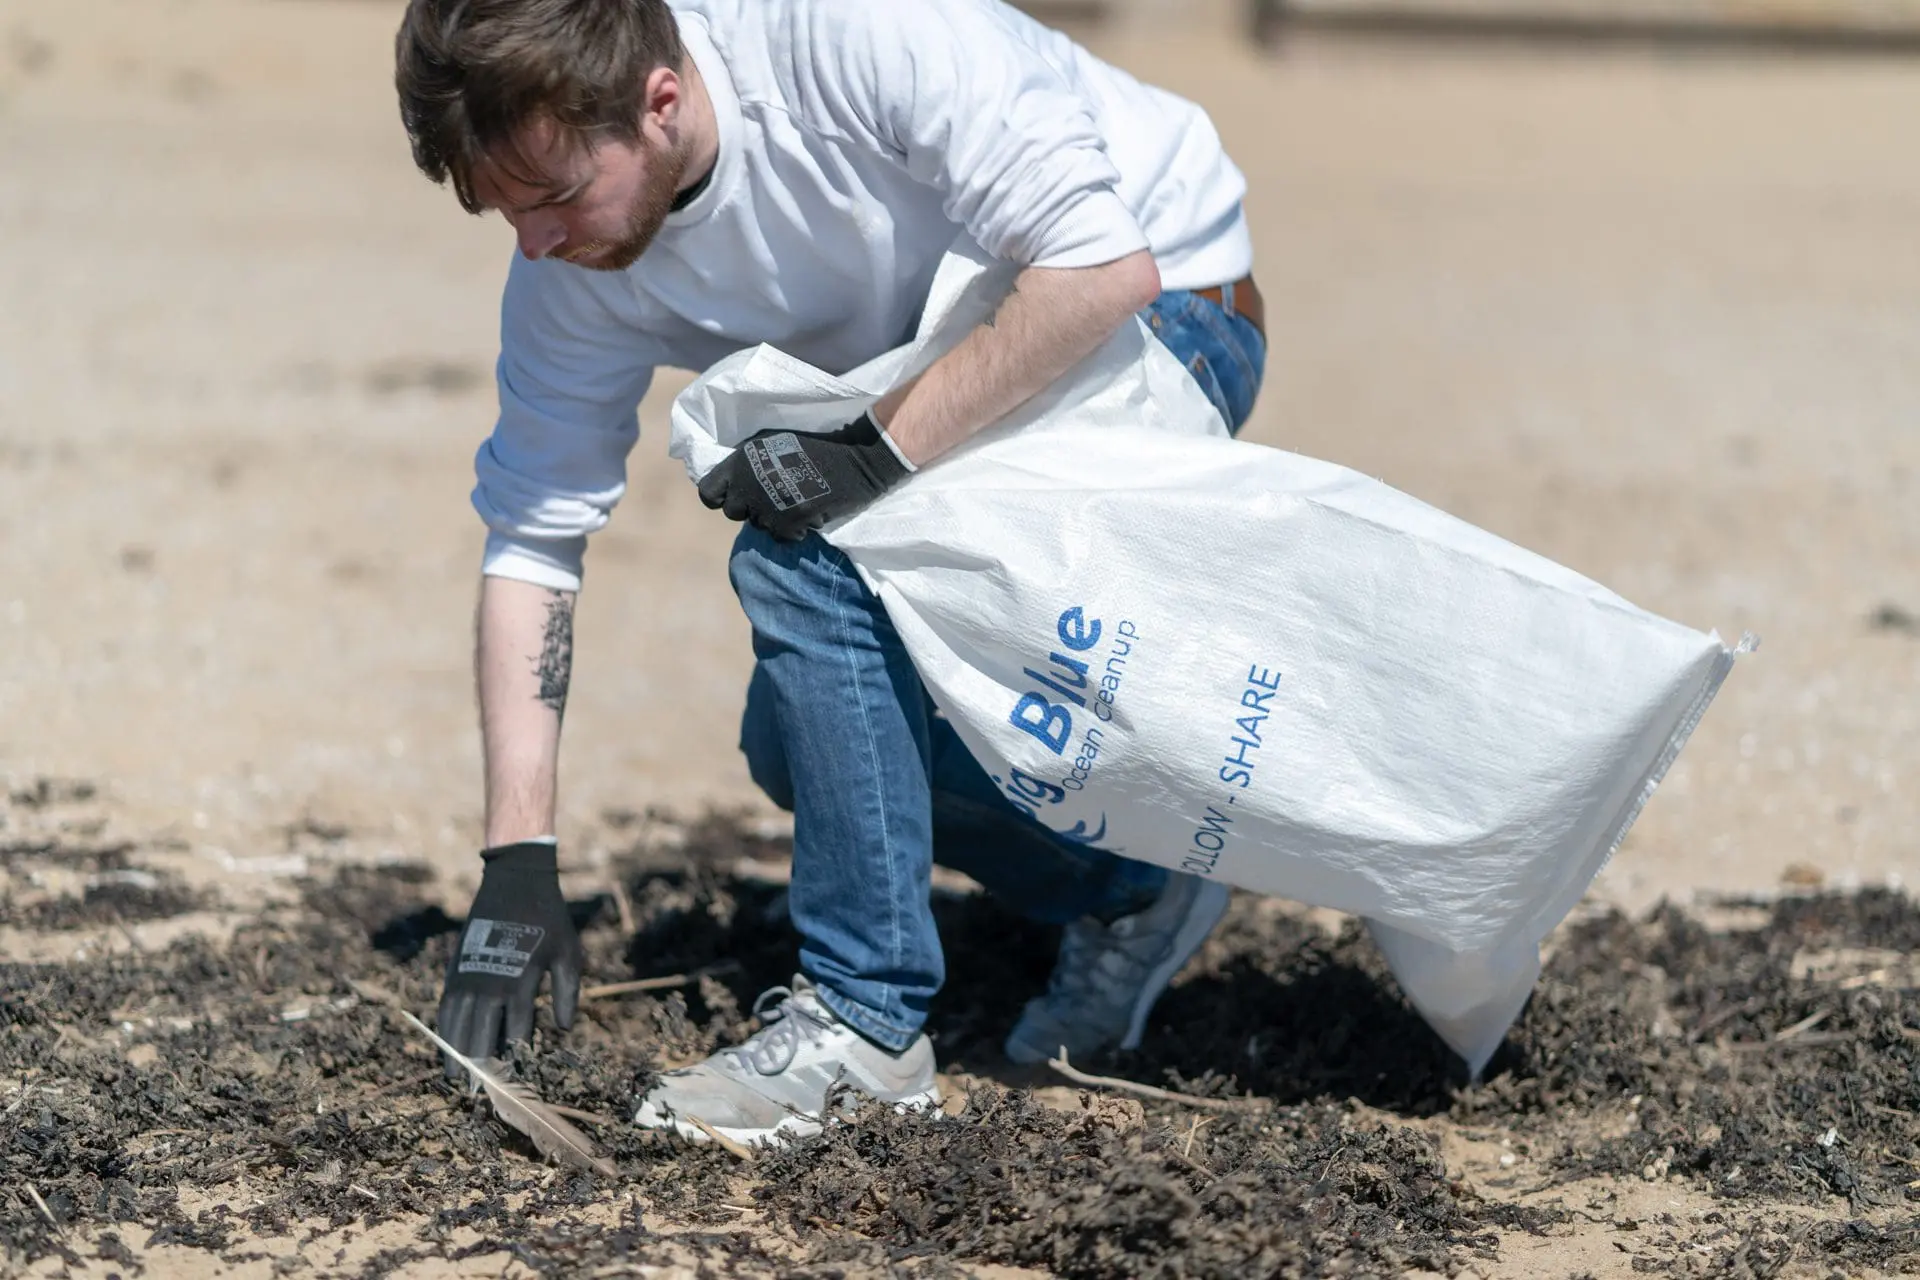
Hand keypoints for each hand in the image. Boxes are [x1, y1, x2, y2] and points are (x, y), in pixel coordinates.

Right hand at [435, 841, 582, 1072]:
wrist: (515, 881)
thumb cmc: (548, 918)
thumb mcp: (568, 952)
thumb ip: (567, 992)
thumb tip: (563, 1030)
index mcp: (519, 983)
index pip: (515, 1034)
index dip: (515, 1061)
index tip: (516, 1082)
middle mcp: (489, 985)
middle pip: (480, 1037)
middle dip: (480, 1068)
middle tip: (481, 1096)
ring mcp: (468, 977)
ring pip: (456, 1026)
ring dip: (455, 1055)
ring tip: (457, 1081)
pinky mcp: (456, 968)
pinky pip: (446, 1007)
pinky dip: (444, 1030)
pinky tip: (446, 1047)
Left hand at [697, 411, 912, 541]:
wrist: (857, 456)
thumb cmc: (817, 446)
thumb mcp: (772, 442)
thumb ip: (747, 463)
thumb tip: (730, 485)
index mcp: (742, 458)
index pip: (708, 492)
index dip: (720, 497)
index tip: (738, 497)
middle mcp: (749, 481)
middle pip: (733, 512)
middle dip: (750, 509)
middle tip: (774, 498)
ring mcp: (768, 503)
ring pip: (758, 526)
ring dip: (774, 519)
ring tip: (795, 501)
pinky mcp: (789, 520)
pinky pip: (781, 536)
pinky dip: (794, 530)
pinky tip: (808, 513)